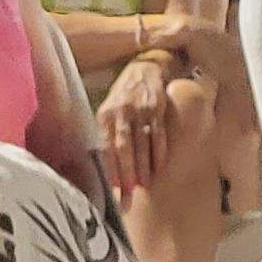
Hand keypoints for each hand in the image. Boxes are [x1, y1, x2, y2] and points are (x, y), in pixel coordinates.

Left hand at [101, 58, 180, 194]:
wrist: (145, 67)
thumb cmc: (123, 95)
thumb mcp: (108, 109)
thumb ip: (105, 133)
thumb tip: (102, 166)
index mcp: (105, 115)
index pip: (106, 147)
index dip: (109, 169)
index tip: (113, 189)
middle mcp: (122, 112)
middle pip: (123, 148)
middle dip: (126, 173)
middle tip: (129, 194)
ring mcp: (141, 109)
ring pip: (141, 143)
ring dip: (143, 167)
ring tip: (144, 186)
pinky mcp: (158, 108)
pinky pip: (159, 134)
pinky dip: (159, 152)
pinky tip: (159, 167)